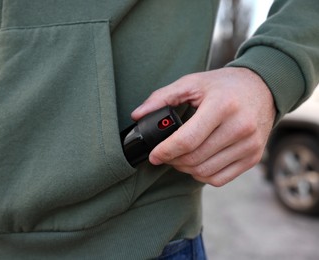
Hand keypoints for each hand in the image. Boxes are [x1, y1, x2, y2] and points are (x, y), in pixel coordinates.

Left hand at [131, 67, 275, 185]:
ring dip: (185, 169)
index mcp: (223, 106)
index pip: (187, 140)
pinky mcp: (253, 157)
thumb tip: (137, 115)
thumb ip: (162, 97)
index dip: (165, 151)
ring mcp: (250, 145)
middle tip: (164, 154)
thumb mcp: (192, 83)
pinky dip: (202, 175)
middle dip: (172, 160)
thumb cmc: (224, 85)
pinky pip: (219, 179)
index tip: (153, 155)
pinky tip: (197, 162)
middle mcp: (240, 127)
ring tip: (179, 157)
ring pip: (205, 172)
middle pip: (194, 158)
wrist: (263, 88)